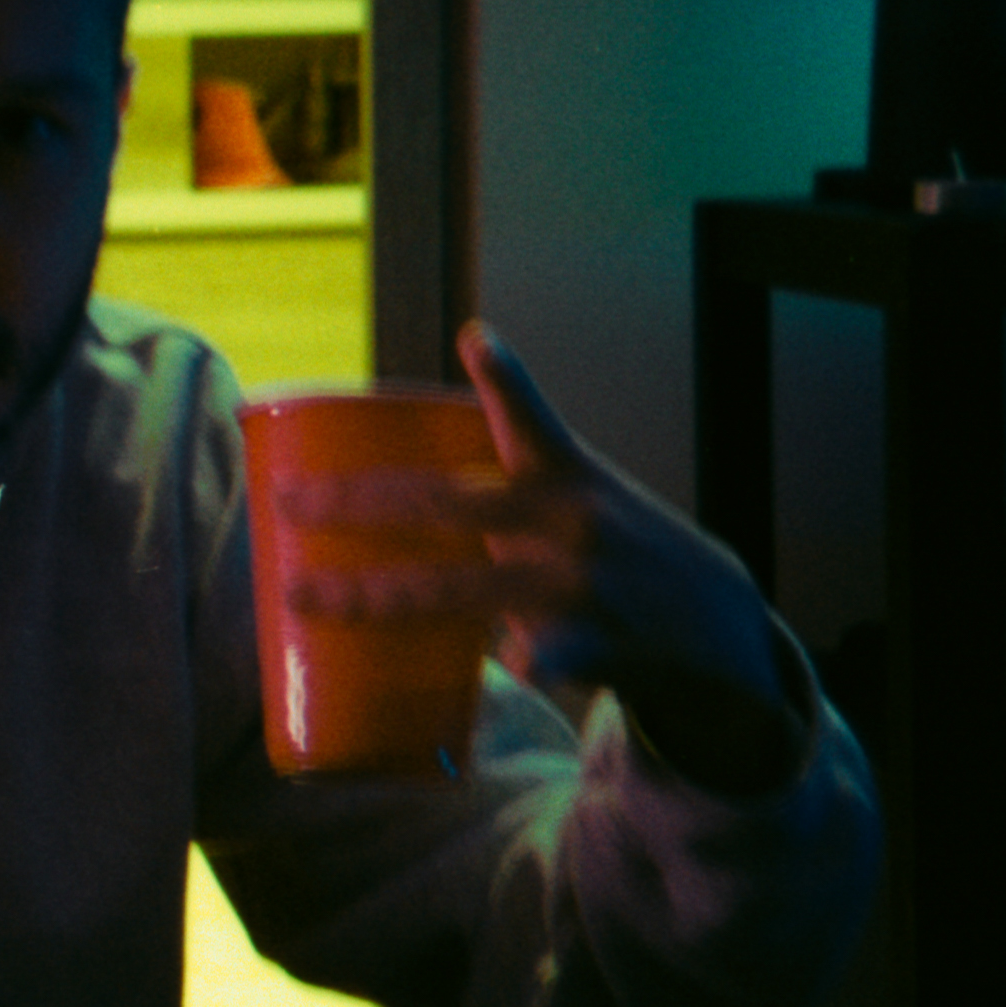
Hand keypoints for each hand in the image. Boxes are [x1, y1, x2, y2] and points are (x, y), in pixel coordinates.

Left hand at [281, 324, 801, 794]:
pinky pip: (536, 657)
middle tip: (287, 503)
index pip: (530, 416)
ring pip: (456, 591)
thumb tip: (425, 436)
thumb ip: (513, 463)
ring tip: (307, 597)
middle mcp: (569, 522)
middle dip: (358, 502)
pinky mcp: (595, 645)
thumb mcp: (582, 490)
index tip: (478, 340)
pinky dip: (521, 662)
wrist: (718, 627)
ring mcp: (580, 584)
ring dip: (374, 595)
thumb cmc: (622, 548)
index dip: (504, 379)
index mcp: (565, 474)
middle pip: (447, 505)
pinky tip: (515, 666)